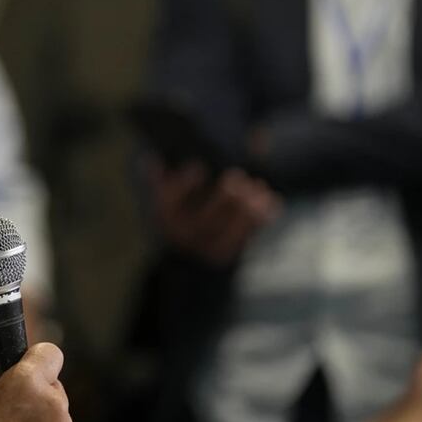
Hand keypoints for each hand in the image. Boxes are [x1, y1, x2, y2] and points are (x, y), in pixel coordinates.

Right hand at [148, 161, 279, 265]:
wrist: (190, 261)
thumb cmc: (179, 217)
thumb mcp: (165, 199)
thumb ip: (160, 178)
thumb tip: (151, 159)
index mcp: (167, 216)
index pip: (173, 200)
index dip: (186, 184)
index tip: (200, 167)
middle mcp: (185, 234)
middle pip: (207, 218)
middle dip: (224, 197)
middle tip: (237, 177)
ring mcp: (208, 247)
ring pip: (231, 228)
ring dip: (248, 208)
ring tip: (258, 187)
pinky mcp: (229, 255)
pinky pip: (248, 237)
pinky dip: (261, 220)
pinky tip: (271, 203)